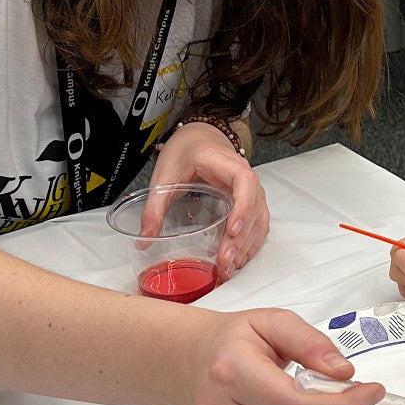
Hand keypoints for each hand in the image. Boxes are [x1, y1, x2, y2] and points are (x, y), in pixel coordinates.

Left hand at [148, 120, 266, 279]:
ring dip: (248, 244)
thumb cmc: (184, 151)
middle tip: (225, 261)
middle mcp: (243, 173)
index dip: (242, 206)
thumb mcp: (164, 176)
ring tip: (230, 267)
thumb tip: (145, 239)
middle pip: (254, 206)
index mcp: (222, 161)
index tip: (232, 230)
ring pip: (259, 217)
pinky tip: (239, 258)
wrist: (198, 137)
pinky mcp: (249, 199)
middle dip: (242, 237)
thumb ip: (154, 208)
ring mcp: (250, 187)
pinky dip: (251, 241)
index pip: (244, 181)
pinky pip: (258, 221)